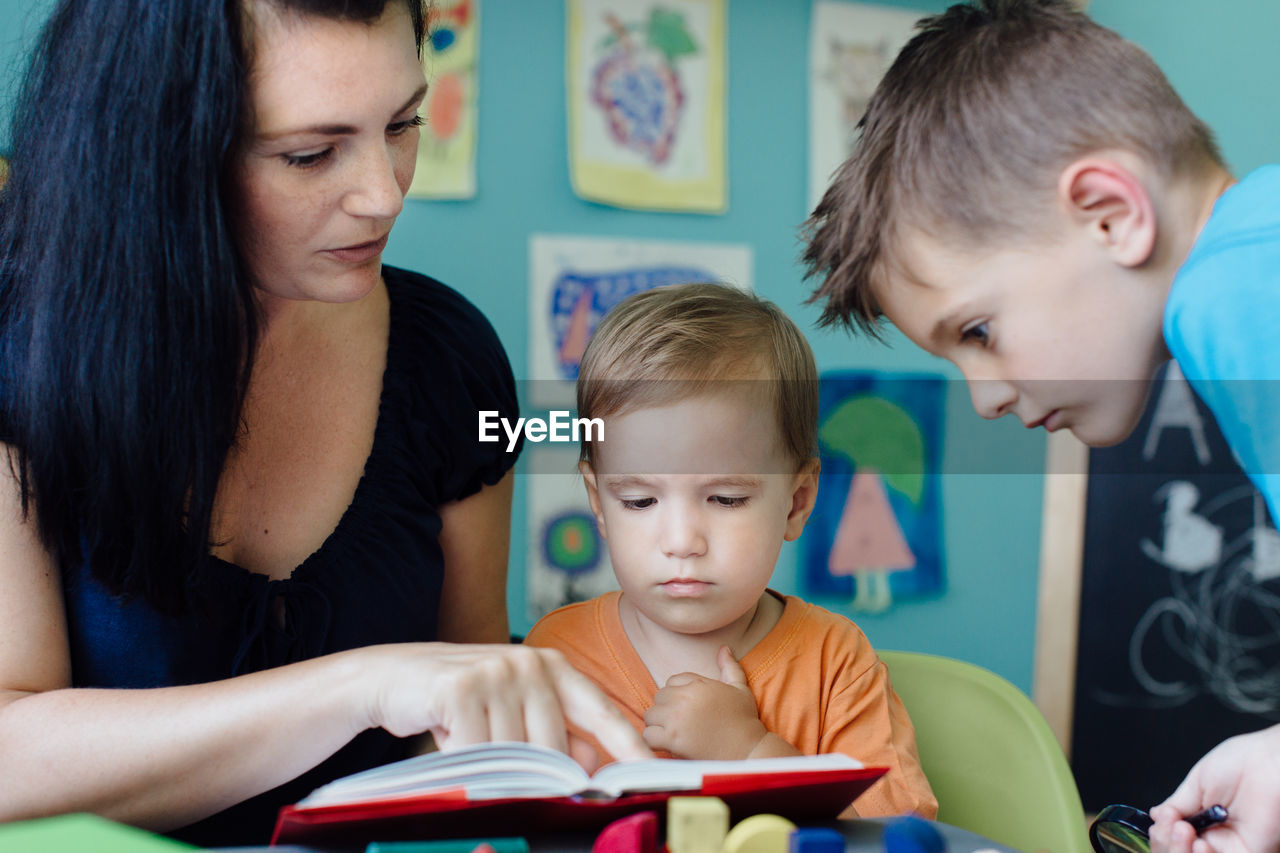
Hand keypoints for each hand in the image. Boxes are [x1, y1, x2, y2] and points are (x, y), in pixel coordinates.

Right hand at [360, 643, 650, 766]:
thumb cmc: (459, 700)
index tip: (652, 772)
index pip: (601, 712)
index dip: (628, 745)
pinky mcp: (462, 687)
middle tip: (499, 759)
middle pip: (554, 748)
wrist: (391, 676)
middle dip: (530, 768)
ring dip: (489, 761)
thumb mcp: (512, 711)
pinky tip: (447, 733)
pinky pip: (478, 753)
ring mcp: (497, 671)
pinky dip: (463, 758)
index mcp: (553, 667)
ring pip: (516, 754)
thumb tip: (590, 766)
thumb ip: (554, 731)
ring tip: (466, 736)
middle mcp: (531, 662)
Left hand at [642, 646, 769, 758]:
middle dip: (667, 709)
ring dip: (659, 725)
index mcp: (698, 684)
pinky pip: (648, 735)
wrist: (747, 751)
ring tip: (675, 734)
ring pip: (651, 715)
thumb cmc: (744, 720)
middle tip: (682, 724)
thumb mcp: (740, 689)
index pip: (672, 682)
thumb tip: (724, 648)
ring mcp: (676, 718)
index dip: (679, 696)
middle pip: (659, 697)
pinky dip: (654, 742)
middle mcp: (685, 697)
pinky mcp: (672, 738)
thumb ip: (729, 667)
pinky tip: (668, 745)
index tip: (690, 710)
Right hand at [1149, 723, 1279, 852]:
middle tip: (1171, 825)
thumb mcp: (1198, 782)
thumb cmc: (1243, 762)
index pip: (1173, 837)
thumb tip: (1156, 816)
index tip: (1161, 819)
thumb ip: (1177, 804)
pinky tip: (1200, 842)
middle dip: (1165, 842)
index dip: (1161, 833)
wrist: (1269, 762)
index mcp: (1202, 819)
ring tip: (1182, 829)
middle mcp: (1215, 836)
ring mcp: (1231, 847)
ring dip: (1178, 850)